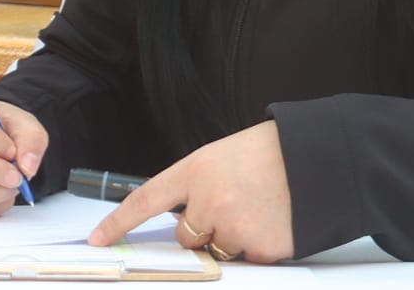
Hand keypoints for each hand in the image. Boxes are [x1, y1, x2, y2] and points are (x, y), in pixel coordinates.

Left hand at [87, 119, 293, 263]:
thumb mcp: (220, 158)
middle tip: (230, 205)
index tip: (98, 240)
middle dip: (200, 229)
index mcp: (194, 170)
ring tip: (256, 209)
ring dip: (230, 239)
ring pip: (216, 250)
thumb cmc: (267, 154)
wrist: (315, 158)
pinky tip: (272, 222)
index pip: (145, 200)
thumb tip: (185, 220)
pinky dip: (256, 248)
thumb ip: (196, 187)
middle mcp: (209, 201)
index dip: (119, 223)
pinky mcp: (261, 249)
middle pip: (184, 236)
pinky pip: (246, 260)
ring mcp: (234, 227)